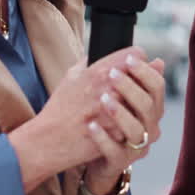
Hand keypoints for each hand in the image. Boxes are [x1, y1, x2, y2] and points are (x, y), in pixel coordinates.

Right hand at [9, 46, 149, 191]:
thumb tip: (111, 54)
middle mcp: (111, 88)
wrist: (49, 140)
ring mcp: (117, 111)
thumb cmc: (60, 108)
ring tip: (125, 111)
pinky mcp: (119, 132)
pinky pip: (136, 123)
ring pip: (144, 101)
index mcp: (100, 70)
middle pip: (144, 77)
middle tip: (130, 92)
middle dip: (139, 83)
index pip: (137, 54)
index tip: (134, 67)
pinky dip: (130, 124)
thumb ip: (93, 61)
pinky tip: (118, 127)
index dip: (137, 60)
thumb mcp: (72, 76)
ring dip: (137, 105)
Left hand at [83, 51, 165, 194]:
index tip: (129, 58)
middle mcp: (149, 127)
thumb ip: (120, 73)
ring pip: (137, 130)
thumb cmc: (103, 116)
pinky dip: (103, 138)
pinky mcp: (120, 162)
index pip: (157, 87)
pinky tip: (91, 125)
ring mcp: (137, 146)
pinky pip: (115, 152)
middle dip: (132, 88)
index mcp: (150, 107)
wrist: (88, 152)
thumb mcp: (109, 91)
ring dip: (121, 113)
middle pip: (150, 106)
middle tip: (112, 74)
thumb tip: (134, 50)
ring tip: (103, 100)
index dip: (145, 71)